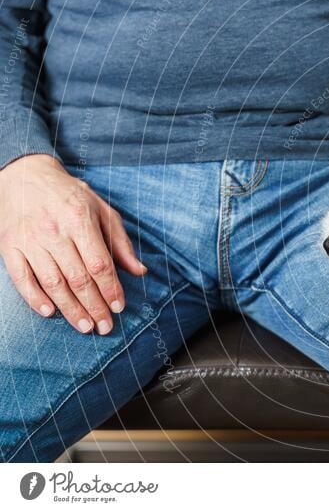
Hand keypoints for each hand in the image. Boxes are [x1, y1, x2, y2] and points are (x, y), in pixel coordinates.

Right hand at [0, 155, 146, 334]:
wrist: (25, 176)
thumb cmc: (70, 196)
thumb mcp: (102, 211)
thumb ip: (120, 243)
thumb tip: (140, 271)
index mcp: (80, 220)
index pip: (99, 262)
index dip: (110, 288)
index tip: (119, 307)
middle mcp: (54, 231)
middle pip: (77, 277)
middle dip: (94, 306)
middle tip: (105, 326)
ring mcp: (30, 240)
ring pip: (52, 282)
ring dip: (70, 308)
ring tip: (84, 326)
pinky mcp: (10, 247)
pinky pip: (21, 278)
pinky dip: (34, 297)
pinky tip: (49, 312)